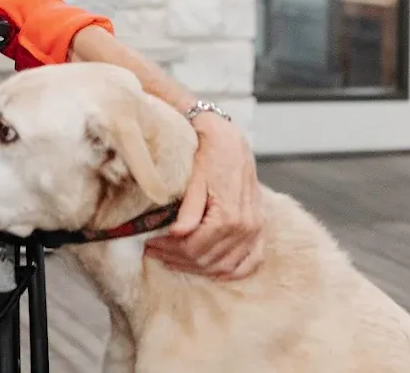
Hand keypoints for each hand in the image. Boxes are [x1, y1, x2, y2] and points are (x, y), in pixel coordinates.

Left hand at [144, 114, 263, 279]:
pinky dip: (229, 270)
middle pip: (206, 259)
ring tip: (172, 258)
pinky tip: (209, 268)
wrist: (230, 138)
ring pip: (224, 266)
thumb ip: (189, 208)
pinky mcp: (259, 229)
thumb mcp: (196, 176)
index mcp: (229, 215)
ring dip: (196, 267)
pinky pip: (249, 262)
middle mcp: (246, 226)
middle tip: (154, 250)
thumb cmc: (210, 151)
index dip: (169, 250)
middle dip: (176, 258)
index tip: (150, 244)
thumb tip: (178, 234)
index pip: (194, 248)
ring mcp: (255, 230)